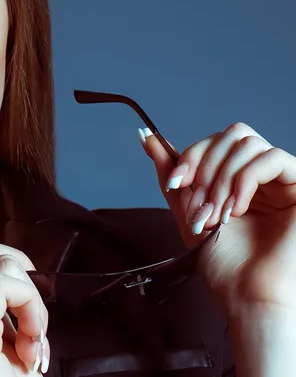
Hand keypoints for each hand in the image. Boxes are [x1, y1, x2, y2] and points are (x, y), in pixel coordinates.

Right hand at [0, 237, 50, 375]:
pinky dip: (29, 303)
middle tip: (33, 327)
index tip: (27, 301)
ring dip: (31, 300)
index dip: (8, 263)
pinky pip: (1, 284)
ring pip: (1, 265)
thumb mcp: (2, 342)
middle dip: (23, 281)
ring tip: (32, 344)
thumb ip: (1, 305)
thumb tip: (16, 263)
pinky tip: (32, 343)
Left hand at [140, 122, 295, 320]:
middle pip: (233, 133)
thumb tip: (146, 137)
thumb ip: (172, 173)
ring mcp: (283, 181)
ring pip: (249, 144)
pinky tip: (238, 208)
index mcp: (238, 178)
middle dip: (206, 165)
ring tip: (218, 214)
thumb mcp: (188, 210)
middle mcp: (263, 175)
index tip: (176, 183)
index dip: (192, 155)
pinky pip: (273, 158)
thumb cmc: (223, 262)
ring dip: (222, 178)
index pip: (215, 141)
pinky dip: (245, 180)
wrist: (247, 297)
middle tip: (200, 203)